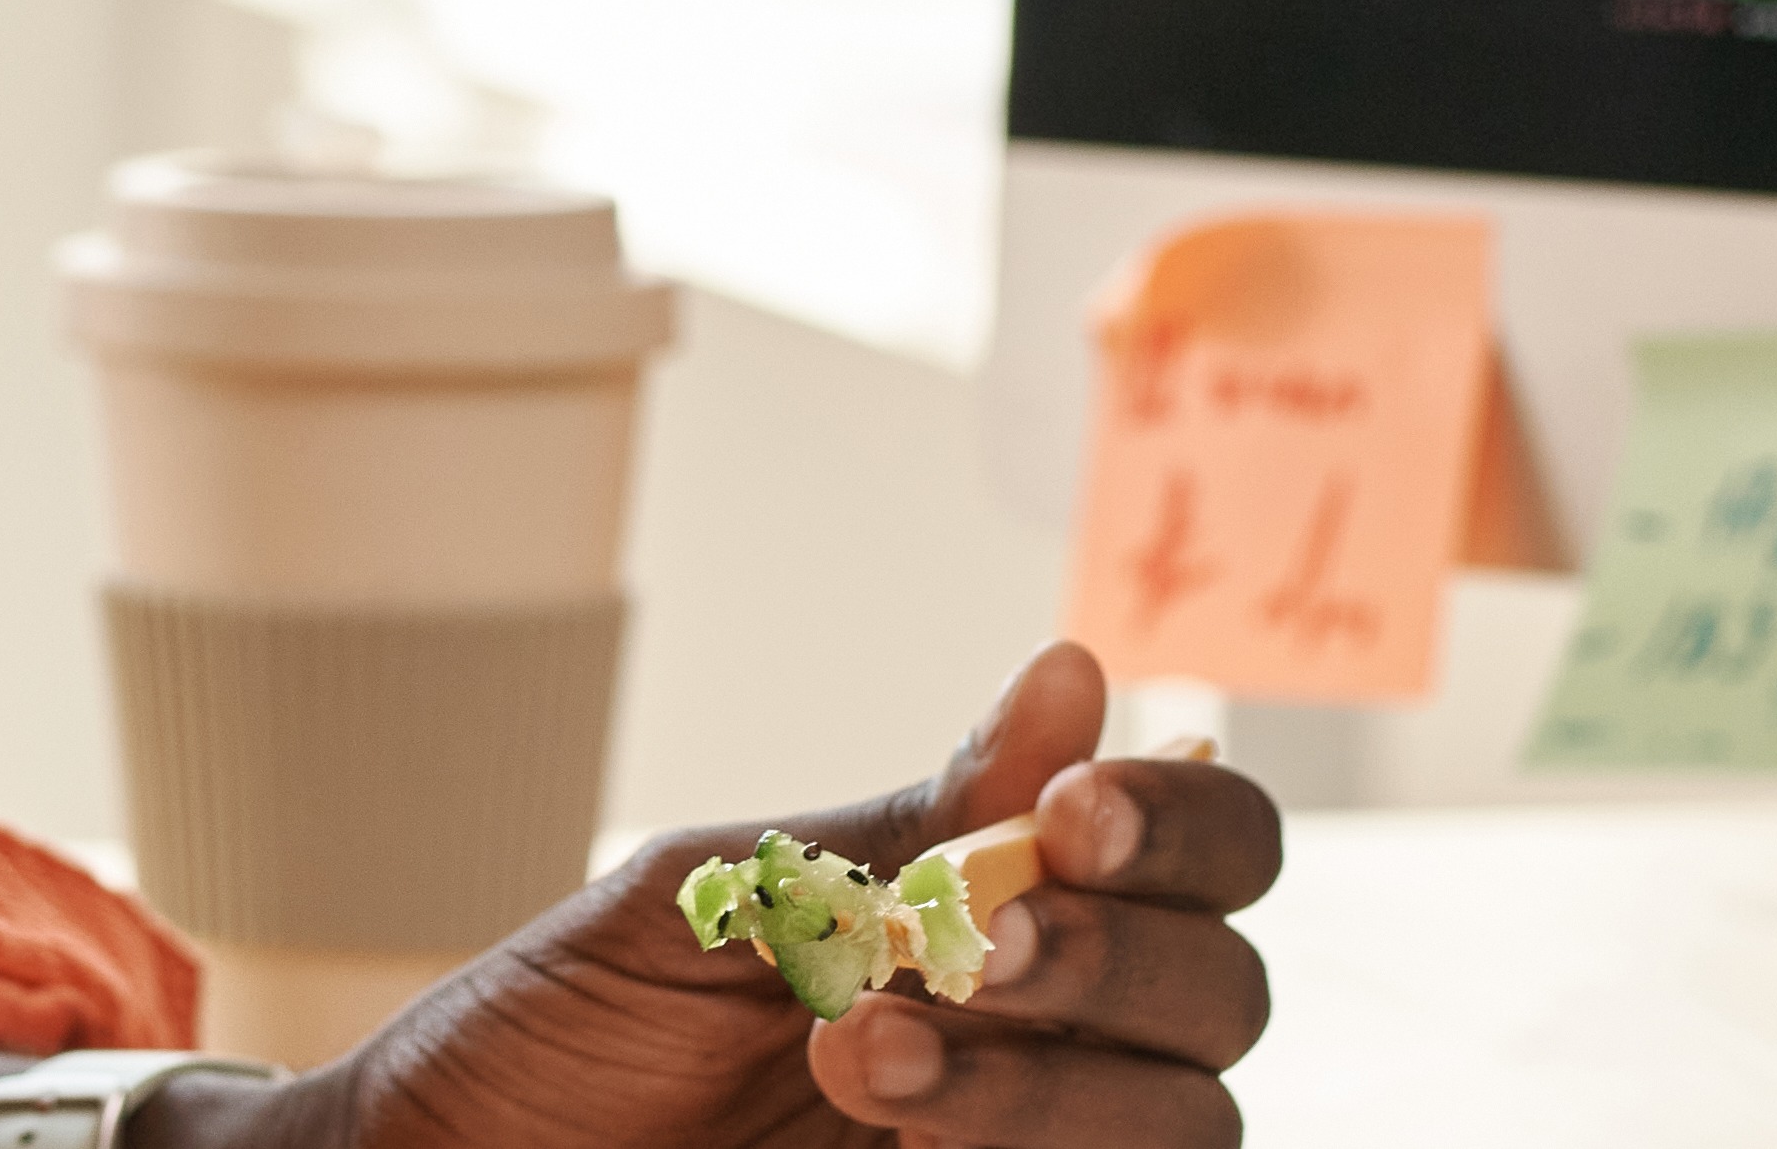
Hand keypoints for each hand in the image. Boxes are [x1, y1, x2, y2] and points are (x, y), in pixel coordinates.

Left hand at [199, 642, 1281, 1148]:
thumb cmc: (556, 1037)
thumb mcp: (717, 904)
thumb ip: (904, 825)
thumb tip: (1077, 675)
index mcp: (1001, 912)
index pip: (1206, 857)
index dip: (1187, 826)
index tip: (1074, 815)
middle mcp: (1043, 1042)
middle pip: (1220, 999)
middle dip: (1114, 959)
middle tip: (961, 947)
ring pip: (1184, 1130)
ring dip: (1046, 1086)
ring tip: (863, 1057)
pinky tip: (906, 1143)